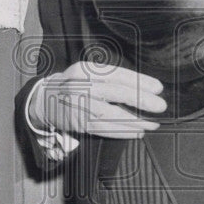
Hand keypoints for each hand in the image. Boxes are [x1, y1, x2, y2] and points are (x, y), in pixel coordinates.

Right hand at [29, 62, 165, 139]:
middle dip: (140, 100)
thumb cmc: (74, 85)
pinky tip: (136, 132)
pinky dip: (122, 132)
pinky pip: (103, 129)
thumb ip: (112, 78)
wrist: (44, 99)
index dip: (139, 81)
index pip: (116, 74)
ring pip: (110, 115)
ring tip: (152, 124)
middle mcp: (80, 86)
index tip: (157, 88)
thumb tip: (146, 88)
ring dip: (134, 121)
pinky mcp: (77, 123)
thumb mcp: (88, 73)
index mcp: (85, 70)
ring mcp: (77, 106)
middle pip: (114, 93)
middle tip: (159, 106)